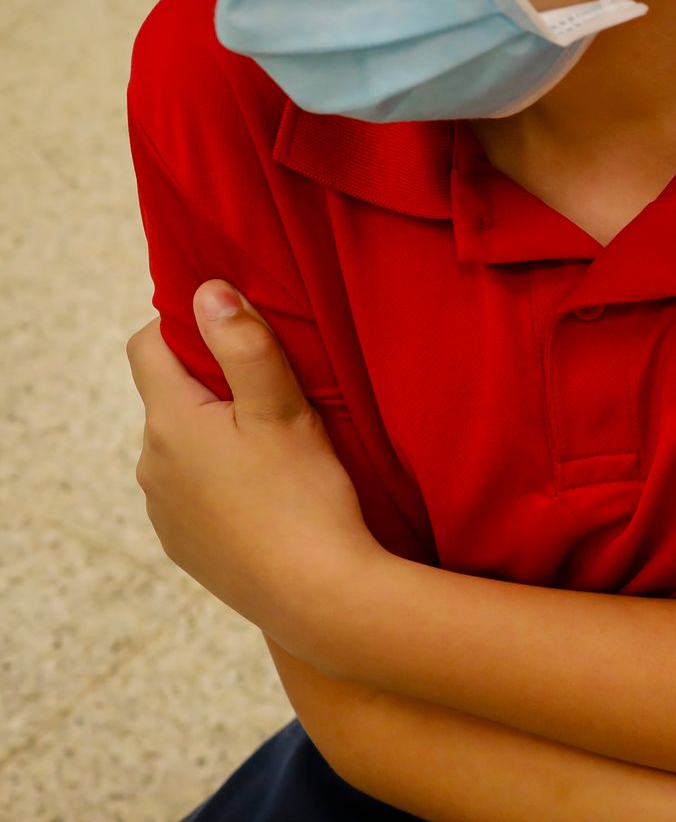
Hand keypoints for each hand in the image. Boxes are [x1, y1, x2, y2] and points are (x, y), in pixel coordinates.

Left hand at [128, 280, 378, 634]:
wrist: (317, 596)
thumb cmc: (304, 498)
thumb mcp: (282, 408)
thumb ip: (243, 344)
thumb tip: (207, 290)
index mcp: (170, 422)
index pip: (146, 347)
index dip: (185, 328)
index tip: (236, 336)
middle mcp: (151, 465)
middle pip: (169, 400)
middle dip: (213, 389)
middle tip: (277, 399)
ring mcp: (164, 510)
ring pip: (183, 449)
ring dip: (218, 440)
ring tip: (279, 455)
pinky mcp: (184, 546)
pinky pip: (193, 495)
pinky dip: (222, 486)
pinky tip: (270, 499)